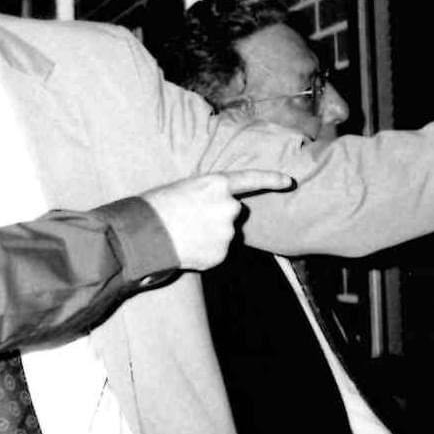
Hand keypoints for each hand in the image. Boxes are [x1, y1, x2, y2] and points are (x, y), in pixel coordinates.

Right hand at [142, 169, 293, 270]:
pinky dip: (206, 252)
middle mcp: (229, 207)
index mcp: (218, 184)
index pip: (252, 180)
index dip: (271, 179)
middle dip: (219, 215)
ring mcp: (227, 232)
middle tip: (192, 218)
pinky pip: (218, 252)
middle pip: (234, 211)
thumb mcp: (185, 189)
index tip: (288, 181)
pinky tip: (187, 247)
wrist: (145, 234)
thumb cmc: (158, 207)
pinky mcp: (221, 253)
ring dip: (211, 234)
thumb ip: (209, 196)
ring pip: (225, 233)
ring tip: (185, 233)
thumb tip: (216, 213)